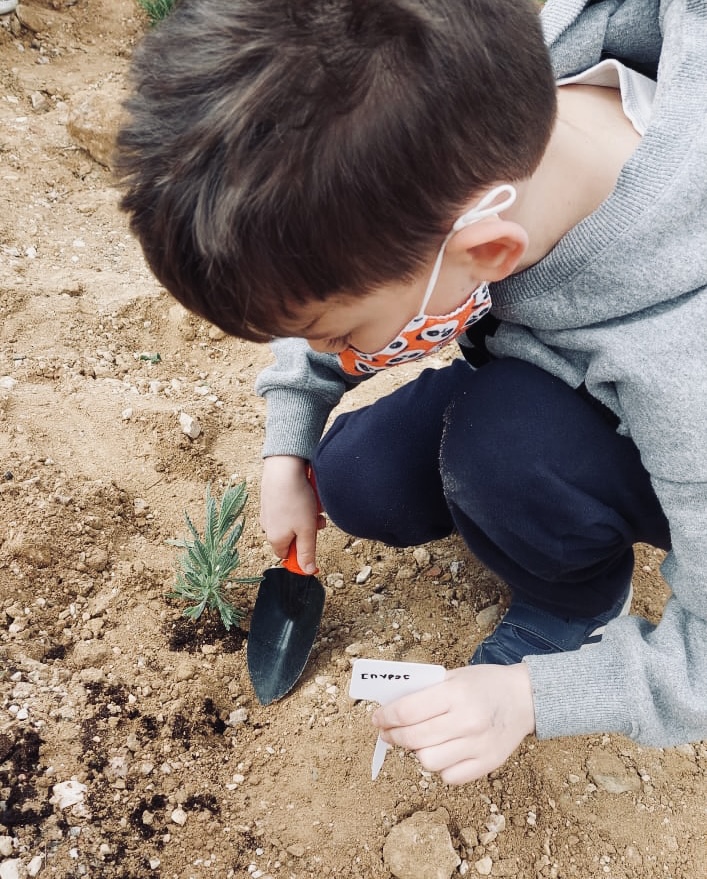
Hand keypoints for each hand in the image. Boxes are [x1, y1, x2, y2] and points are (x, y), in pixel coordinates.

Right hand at [260, 455, 324, 572]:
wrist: (284, 468)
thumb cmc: (296, 500)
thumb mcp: (307, 531)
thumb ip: (307, 553)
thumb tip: (307, 571)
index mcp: (275, 539)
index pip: (287, 556)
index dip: (302, 552)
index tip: (313, 541)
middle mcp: (267, 526)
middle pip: (292, 537)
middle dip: (308, 530)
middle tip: (318, 520)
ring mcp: (268, 510)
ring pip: (292, 520)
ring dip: (306, 516)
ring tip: (314, 504)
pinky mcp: (271, 496)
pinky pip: (288, 506)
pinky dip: (299, 503)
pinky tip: (306, 493)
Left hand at [372, 664, 535, 784]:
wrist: (526, 698)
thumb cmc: (485, 684)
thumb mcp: (454, 676)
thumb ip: (425, 692)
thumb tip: (391, 709)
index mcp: (456, 694)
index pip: (408, 711)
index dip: (386, 717)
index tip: (377, 718)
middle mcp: (467, 721)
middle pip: (414, 739)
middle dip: (393, 736)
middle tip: (387, 732)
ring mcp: (478, 745)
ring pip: (428, 762)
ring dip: (417, 752)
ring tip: (418, 741)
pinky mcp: (488, 764)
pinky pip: (449, 776)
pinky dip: (440, 767)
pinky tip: (442, 751)